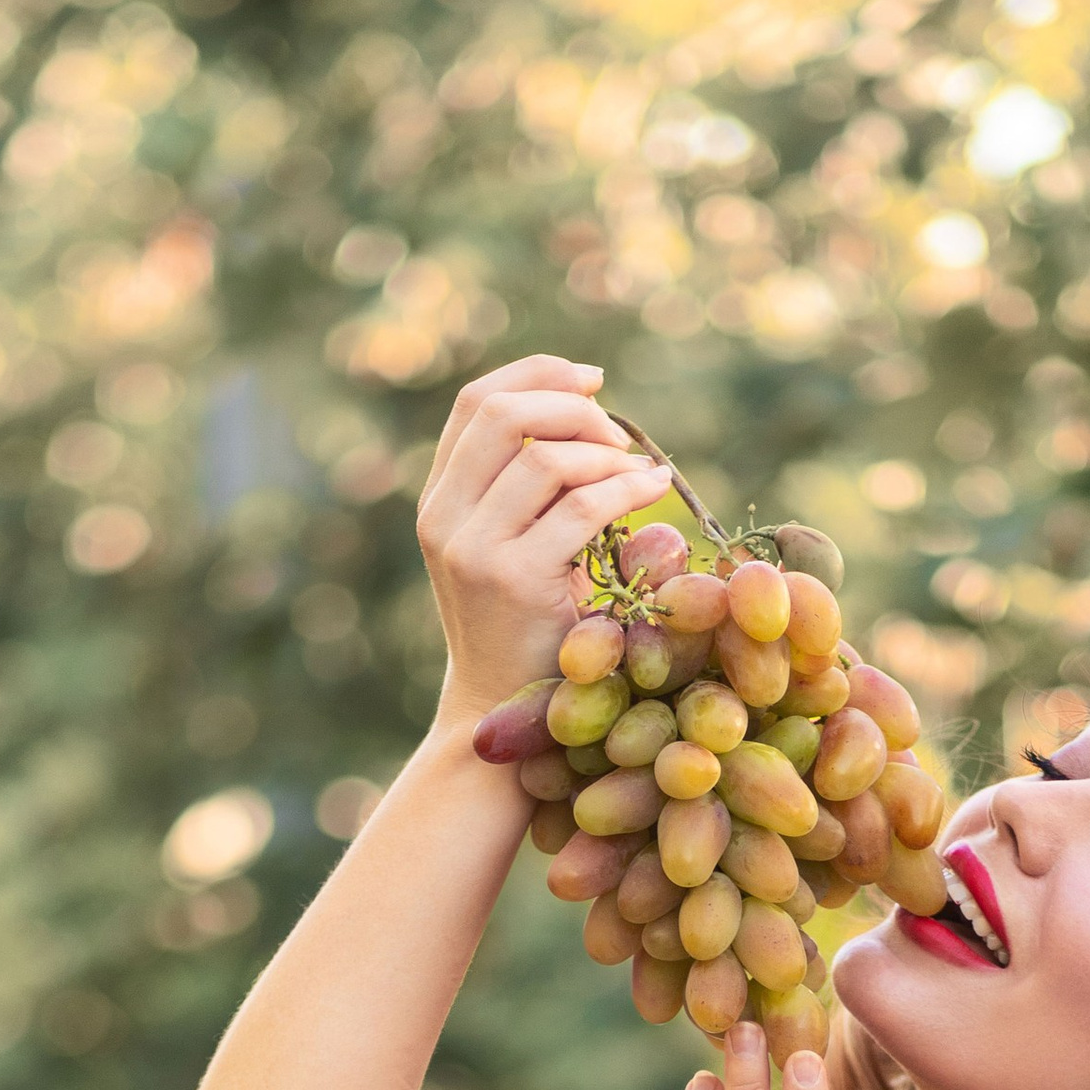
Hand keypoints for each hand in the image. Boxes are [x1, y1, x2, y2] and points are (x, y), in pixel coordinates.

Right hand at [417, 357, 669, 727]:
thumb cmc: (520, 631)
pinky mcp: (514, 581)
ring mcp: (474, 550)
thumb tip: (597, 415)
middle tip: (618, 434)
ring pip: (544, 457)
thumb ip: (525, 487)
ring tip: (637, 472)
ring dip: (603, 453)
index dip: (538, 374)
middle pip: (505, 413)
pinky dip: (624, 488)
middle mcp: (444, 518)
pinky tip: (651, 490)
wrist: (497, 715)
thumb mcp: (509, 548)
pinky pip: (580, 509)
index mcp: (438, 500)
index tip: (591, 381)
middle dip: (573, 407)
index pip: (477, 402)